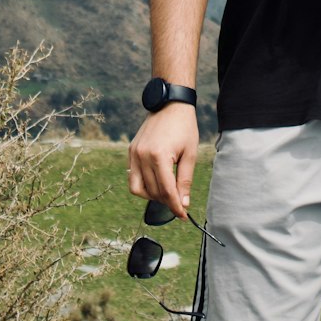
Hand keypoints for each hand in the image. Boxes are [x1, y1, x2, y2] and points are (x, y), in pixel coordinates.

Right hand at [128, 103, 198, 219]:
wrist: (170, 104)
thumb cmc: (184, 127)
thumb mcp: (190, 154)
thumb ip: (185, 180)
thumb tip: (183, 203)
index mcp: (159, 156)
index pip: (166, 190)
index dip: (175, 206)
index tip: (183, 216)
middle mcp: (142, 155)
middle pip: (153, 191)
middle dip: (167, 201)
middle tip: (179, 204)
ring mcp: (134, 153)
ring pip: (137, 188)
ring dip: (152, 196)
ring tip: (167, 193)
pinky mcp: (131, 151)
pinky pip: (132, 177)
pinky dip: (143, 184)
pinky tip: (156, 182)